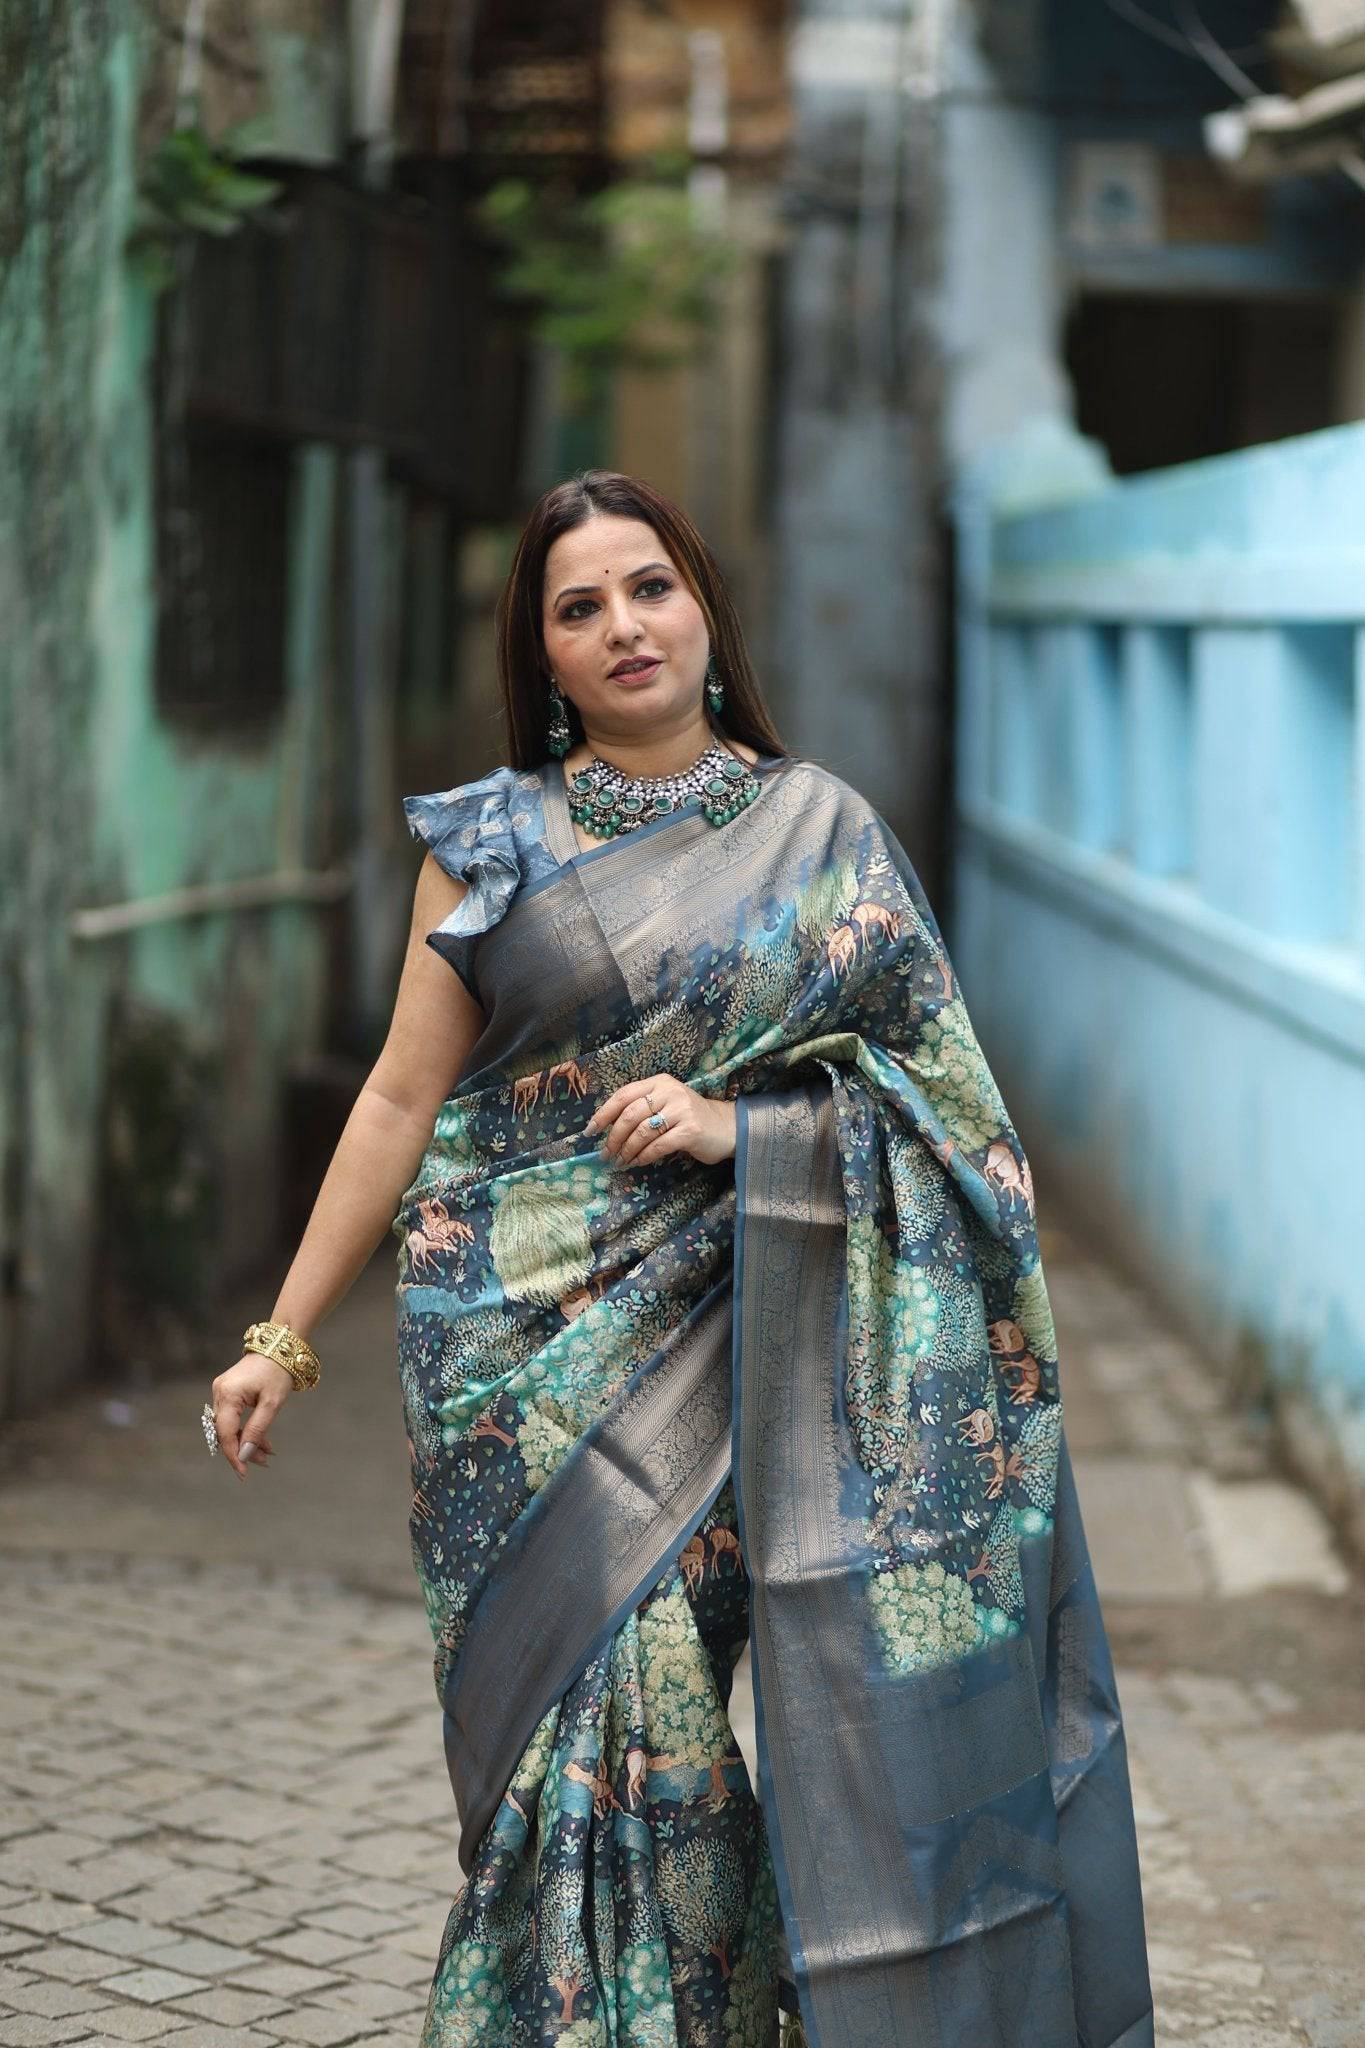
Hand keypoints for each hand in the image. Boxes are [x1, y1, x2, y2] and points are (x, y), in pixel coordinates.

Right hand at [208, 1353, 294, 1480]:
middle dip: (243, 1449)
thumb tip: (245, 1454)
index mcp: (228, 1395)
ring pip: (229, 1426)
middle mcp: (219, 1393)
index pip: (225, 1434)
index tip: (243, 1473)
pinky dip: (246, 1429)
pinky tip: (262, 1440)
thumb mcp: (272, 1404)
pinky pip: (233, 1417)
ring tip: (267, 1452)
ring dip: (246, 1440)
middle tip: (264, 1461)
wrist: (279, 1346)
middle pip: (226, 1432)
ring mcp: (221, 1391)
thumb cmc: (278, 1371)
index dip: (234, 1455)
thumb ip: (257, 1430)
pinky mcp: (228, 1391)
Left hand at [585, 1075, 735, 1170]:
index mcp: (659, 1082)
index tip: (590, 1131)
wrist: (727, 1127)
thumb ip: (641, 1108)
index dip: (603, 1113)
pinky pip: (658, 1146)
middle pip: (629, 1116)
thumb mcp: (666, 1103)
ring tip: (621, 1161)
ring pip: (642, 1132)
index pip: (623, 1095)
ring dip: (627, 1150)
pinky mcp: (690, 1131)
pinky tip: (638, 1162)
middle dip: (613, 1138)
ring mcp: (681, 1110)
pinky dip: (644, 1157)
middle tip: (606, 1154)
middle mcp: (669, 1092)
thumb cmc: (690, 1117)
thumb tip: (606, 1127)